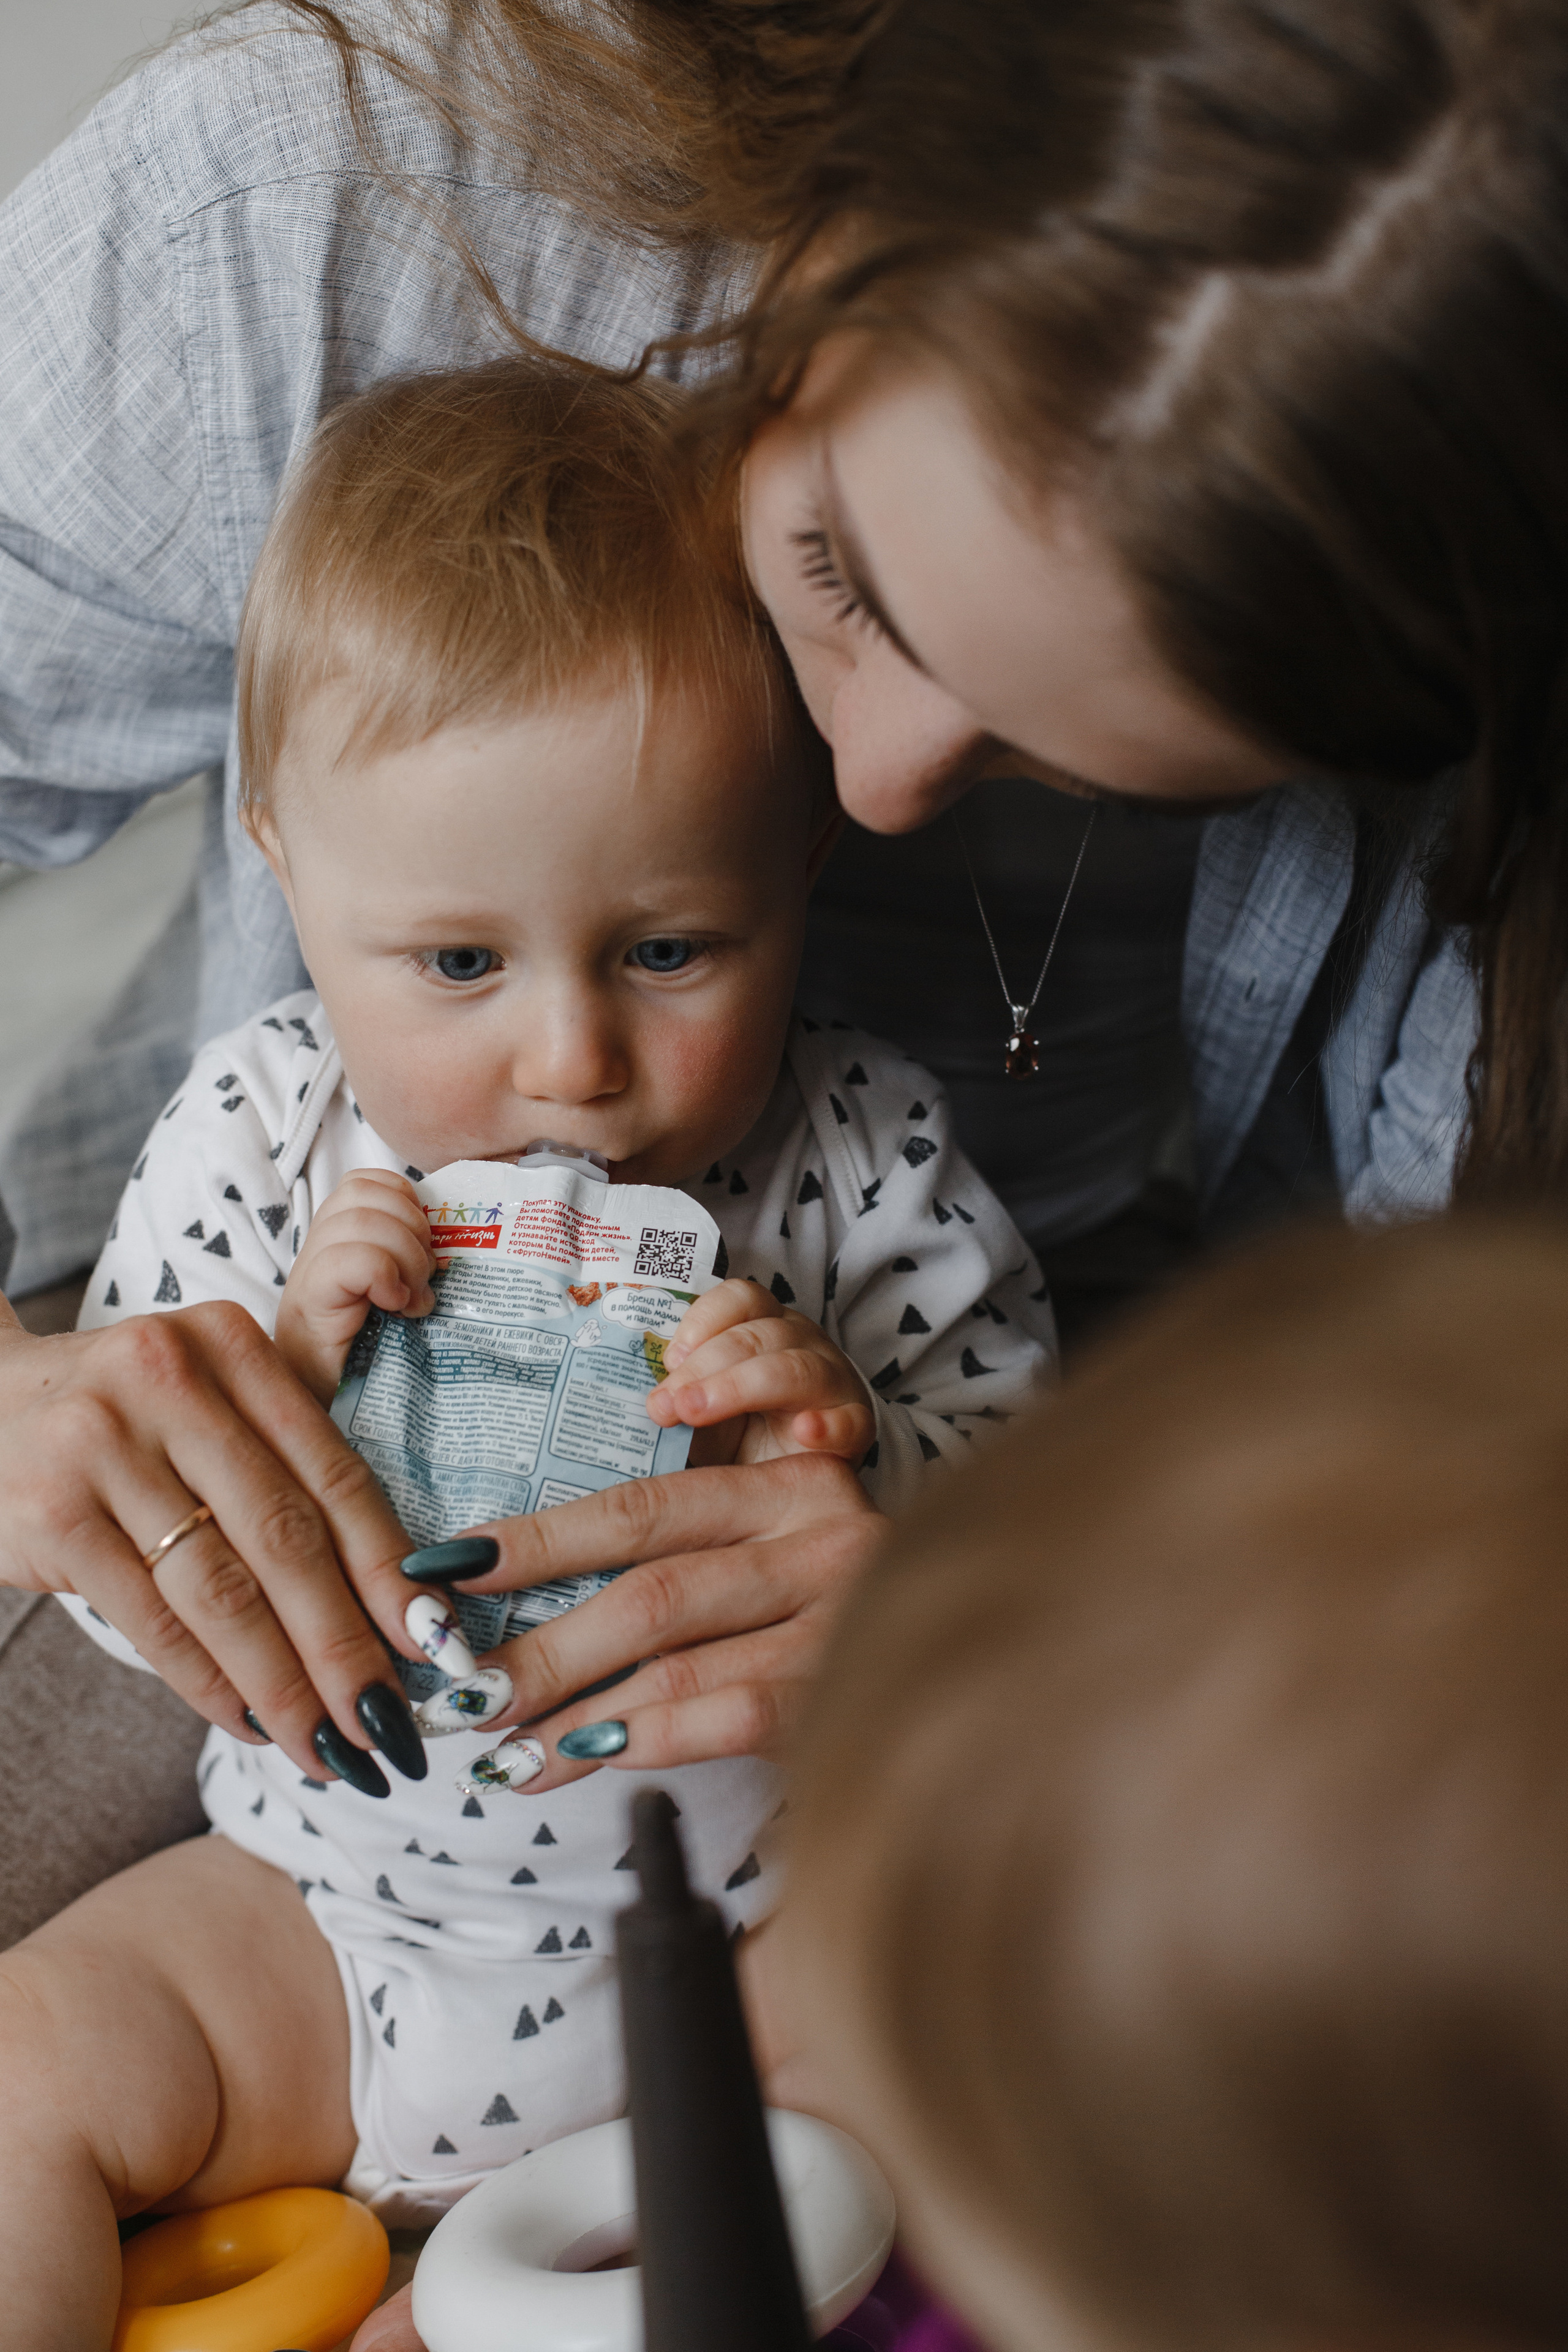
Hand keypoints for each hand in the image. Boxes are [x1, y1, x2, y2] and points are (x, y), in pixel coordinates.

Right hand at [0, 1296, 428, 1789]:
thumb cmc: (122, 1420)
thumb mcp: (207, 1403)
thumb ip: (287, 1470)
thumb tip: (391, 1605)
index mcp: (232, 1345)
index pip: (333, 1473)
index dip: (389, 1569)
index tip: (430, 1644)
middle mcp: (170, 1380)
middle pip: (286, 1538)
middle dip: (344, 1646)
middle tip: (389, 1723)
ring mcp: (103, 1445)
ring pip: (221, 1590)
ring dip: (282, 1683)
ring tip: (326, 1744)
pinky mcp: (53, 1514)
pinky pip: (151, 1619)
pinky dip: (206, 1680)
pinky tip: (246, 1721)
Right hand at [274, 1168, 435, 1402]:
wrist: (326, 1408)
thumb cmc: (370, 1355)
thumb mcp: (398, 1295)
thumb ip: (411, 1261)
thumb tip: (454, 1246)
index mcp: (339, 1236)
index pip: (369, 1181)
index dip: (405, 1201)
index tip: (426, 1245)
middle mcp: (318, 1246)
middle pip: (365, 1192)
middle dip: (412, 1227)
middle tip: (424, 1278)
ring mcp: (308, 1272)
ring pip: (362, 1219)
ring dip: (403, 1257)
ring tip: (411, 1299)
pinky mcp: (309, 1301)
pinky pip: (352, 1259)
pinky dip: (384, 1277)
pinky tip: (394, 1307)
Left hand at [409, 1451, 884, 1789]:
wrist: (956, 1666)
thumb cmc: (823, 1613)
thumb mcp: (762, 1556)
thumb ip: (675, 1564)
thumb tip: (519, 1605)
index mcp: (788, 1485)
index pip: (639, 1509)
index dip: (535, 1543)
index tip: (446, 1573)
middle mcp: (822, 1537)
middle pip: (649, 1594)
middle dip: (540, 1650)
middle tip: (465, 1695)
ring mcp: (844, 1617)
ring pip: (678, 1664)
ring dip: (573, 1713)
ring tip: (504, 1752)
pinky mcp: (852, 1692)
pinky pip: (731, 1718)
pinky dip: (651, 1739)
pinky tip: (590, 1758)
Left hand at [646, 1279, 874, 1466]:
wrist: (795, 1485)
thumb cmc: (738, 1438)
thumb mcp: (698, 1412)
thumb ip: (668, 1400)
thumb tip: (611, 1404)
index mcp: (762, 1327)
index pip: (741, 1298)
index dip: (703, 1320)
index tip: (668, 1357)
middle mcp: (801, 1344)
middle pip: (759, 1335)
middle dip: (704, 1366)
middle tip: (663, 1404)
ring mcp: (832, 1383)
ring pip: (796, 1368)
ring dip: (741, 1387)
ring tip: (697, 1413)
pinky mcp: (856, 1426)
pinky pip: (850, 1420)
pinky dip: (827, 1424)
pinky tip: (803, 1432)